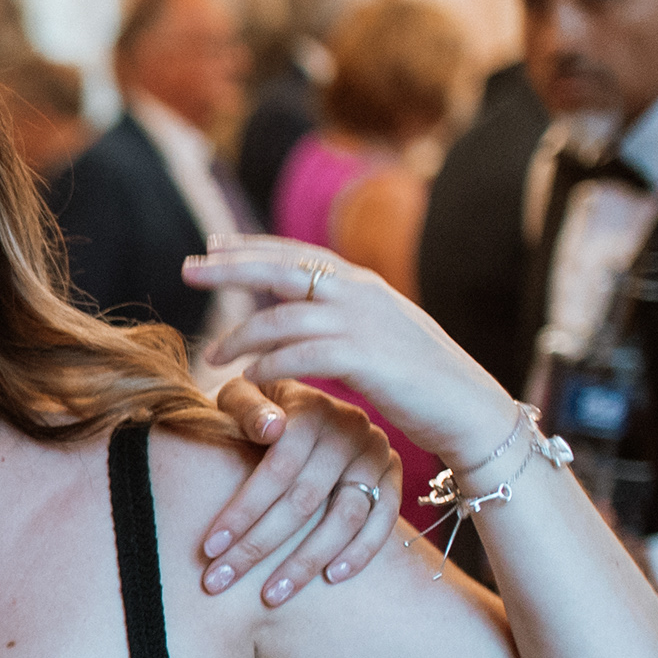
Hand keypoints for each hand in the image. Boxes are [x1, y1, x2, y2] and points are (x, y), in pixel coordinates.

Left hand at [190, 239, 524, 505]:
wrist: (470, 409)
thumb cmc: (422, 381)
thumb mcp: (380, 334)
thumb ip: (343, 318)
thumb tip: (305, 312)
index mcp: (362, 284)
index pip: (295, 253)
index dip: (250, 248)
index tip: (211, 248)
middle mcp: (360, 293)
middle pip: (280, 269)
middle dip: (229, 267)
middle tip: (187, 269)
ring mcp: (363, 323)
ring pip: (282, 317)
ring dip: (241, 336)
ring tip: (214, 357)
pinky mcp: (365, 359)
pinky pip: (299, 356)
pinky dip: (268, 366)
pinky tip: (248, 380)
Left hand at [190, 369, 403, 605]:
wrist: (307, 403)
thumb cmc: (262, 406)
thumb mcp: (245, 394)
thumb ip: (248, 408)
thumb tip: (271, 429)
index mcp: (310, 409)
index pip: (277, 470)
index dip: (243, 511)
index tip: (209, 549)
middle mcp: (349, 428)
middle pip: (305, 500)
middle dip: (258, 546)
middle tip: (221, 581)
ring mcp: (375, 453)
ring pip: (345, 517)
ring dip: (307, 561)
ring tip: (271, 595)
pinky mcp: (392, 474)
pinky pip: (383, 520)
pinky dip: (360, 552)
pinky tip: (331, 578)